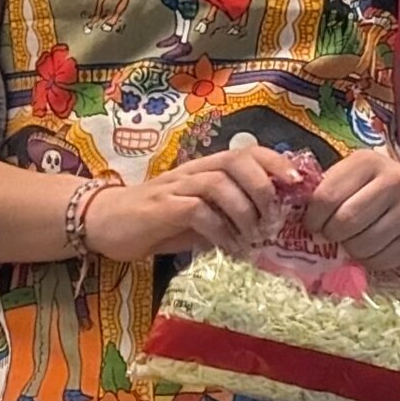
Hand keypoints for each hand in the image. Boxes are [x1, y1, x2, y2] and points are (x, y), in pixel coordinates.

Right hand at [83, 149, 300, 261]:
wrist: (101, 222)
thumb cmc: (152, 222)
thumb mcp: (196, 219)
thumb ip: (225, 217)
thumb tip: (265, 228)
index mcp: (204, 169)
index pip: (246, 152)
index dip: (276, 162)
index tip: (297, 183)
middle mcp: (192, 172)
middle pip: (237, 160)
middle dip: (263, 187)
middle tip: (272, 220)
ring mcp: (176, 187)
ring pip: (220, 184)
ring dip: (243, 211)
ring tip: (251, 238)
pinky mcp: (162, 207)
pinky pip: (198, 211)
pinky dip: (219, 231)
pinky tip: (227, 248)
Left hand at [303, 154, 399, 274]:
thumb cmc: (381, 186)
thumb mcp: (357, 173)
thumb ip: (330, 187)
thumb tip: (299, 216)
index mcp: (369, 162)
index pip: (326, 196)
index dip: (313, 217)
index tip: (313, 223)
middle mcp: (394, 182)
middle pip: (344, 223)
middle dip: (330, 234)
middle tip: (331, 234)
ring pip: (361, 245)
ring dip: (350, 249)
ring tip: (353, 239)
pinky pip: (380, 261)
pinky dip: (369, 260)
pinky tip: (372, 247)